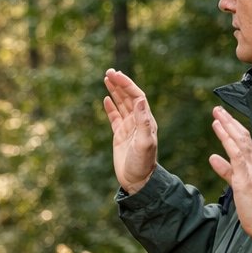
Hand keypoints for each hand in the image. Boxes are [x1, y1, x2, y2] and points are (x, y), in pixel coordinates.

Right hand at [103, 69, 157, 193]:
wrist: (138, 181)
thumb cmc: (143, 163)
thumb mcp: (144, 142)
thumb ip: (143, 121)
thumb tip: (140, 99)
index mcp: (146, 120)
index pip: (136, 96)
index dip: (126, 84)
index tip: (115, 75)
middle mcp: (138, 121)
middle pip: (128, 97)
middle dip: (120, 83)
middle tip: (109, 71)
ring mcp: (129, 127)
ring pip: (121, 104)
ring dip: (115, 91)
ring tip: (107, 78)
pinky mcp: (120, 135)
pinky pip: (115, 117)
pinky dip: (111, 107)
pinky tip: (106, 98)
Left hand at [208, 106, 251, 242]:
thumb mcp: (237, 184)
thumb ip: (226, 170)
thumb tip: (213, 157)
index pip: (244, 141)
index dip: (233, 127)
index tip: (222, 117)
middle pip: (242, 136)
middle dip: (229, 121)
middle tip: (217, 109)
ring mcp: (250, 169)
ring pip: (240, 142)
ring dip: (227, 126)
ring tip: (217, 115)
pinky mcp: (245, 178)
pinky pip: (236, 155)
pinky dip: (228, 141)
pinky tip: (220, 131)